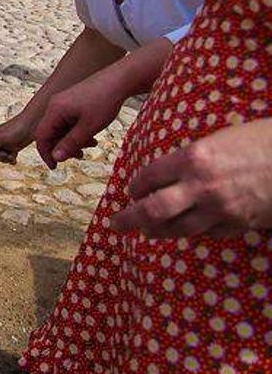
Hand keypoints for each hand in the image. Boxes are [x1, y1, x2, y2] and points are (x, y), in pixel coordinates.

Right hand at [0, 112, 35, 163]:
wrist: (34, 124)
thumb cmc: (17, 129)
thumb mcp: (2, 137)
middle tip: (6, 154)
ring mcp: (5, 144)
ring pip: (0, 157)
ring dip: (6, 159)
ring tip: (12, 156)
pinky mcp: (13, 147)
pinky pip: (8, 157)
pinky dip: (11, 159)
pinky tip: (15, 159)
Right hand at [31, 71, 126, 168]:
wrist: (120, 79)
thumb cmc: (105, 101)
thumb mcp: (89, 127)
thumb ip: (70, 143)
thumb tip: (56, 158)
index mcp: (55, 109)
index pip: (41, 136)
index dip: (46, 153)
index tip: (55, 167)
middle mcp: (55, 105)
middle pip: (50, 132)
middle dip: (63, 146)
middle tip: (80, 156)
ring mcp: (64, 102)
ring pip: (61, 127)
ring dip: (72, 139)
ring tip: (91, 145)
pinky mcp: (73, 102)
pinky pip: (68, 121)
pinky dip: (77, 130)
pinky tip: (92, 135)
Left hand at [111, 119, 271, 237]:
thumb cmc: (261, 140)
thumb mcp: (219, 139)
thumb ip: (192, 158)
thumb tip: (171, 172)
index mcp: (193, 158)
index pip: (149, 177)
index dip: (135, 186)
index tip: (131, 191)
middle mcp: (200, 186)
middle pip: (153, 210)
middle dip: (129, 218)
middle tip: (116, 224)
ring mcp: (220, 209)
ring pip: (178, 229)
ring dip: (158, 232)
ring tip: (147, 232)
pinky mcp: (238, 224)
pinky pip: (207, 233)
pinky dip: (194, 232)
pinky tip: (187, 230)